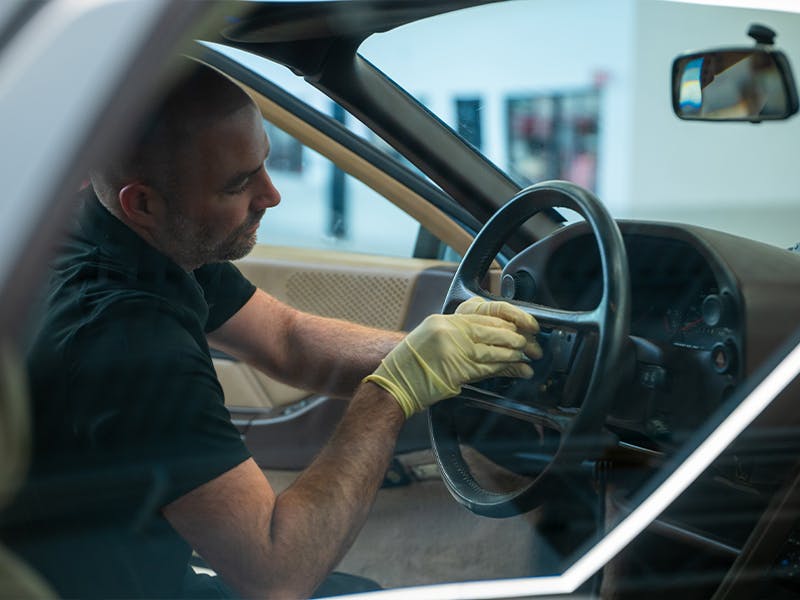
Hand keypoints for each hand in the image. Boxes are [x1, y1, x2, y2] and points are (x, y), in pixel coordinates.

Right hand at [364, 303, 540, 417]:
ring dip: (514, 355)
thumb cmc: (411, 365)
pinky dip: (506, 369)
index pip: (482, 316)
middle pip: (491, 331)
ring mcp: (452, 350)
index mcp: (443, 321)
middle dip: (515, 338)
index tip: (521, 327)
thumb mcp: (431, 338)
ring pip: (493, 350)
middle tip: (530, 343)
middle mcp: (448, 332)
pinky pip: (488, 368)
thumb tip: (488, 336)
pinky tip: (518, 370)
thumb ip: (457, 333)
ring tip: (527, 357)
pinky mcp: (457, 371)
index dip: (506, 321)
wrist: (394, 384)